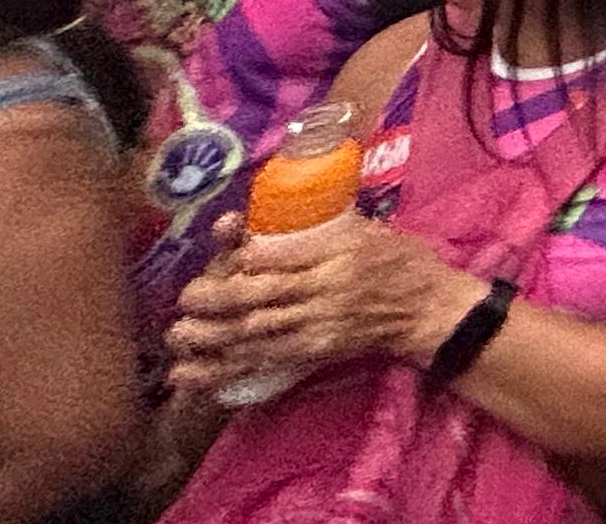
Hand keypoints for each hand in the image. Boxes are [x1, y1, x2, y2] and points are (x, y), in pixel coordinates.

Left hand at [165, 208, 481, 391]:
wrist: (427, 309)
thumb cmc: (398, 260)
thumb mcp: (367, 230)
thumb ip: (322, 229)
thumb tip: (266, 230)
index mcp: (339, 254)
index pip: (286, 257)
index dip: (248, 258)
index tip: (223, 253)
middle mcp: (325, 292)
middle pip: (262, 298)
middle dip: (217, 301)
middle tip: (185, 300)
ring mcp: (317, 326)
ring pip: (256, 334)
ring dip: (212, 339)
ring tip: (178, 338)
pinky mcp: (313, 351)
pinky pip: (264, 360)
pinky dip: (226, 369)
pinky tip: (195, 376)